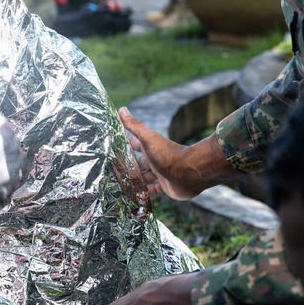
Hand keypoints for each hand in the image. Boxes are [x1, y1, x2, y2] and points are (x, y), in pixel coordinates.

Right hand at [119, 107, 234, 199]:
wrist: (190, 172)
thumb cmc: (169, 154)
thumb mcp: (148, 139)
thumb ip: (135, 126)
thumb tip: (121, 108)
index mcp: (150, 148)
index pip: (134, 144)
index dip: (125, 145)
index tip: (113, 147)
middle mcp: (155, 160)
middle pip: (138, 162)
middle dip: (128, 166)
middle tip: (114, 171)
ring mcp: (160, 174)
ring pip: (144, 177)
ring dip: (135, 180)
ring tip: (121, 185)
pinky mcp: (165, 186)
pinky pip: (152, 190)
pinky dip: (145, 193)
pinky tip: (135, 195)